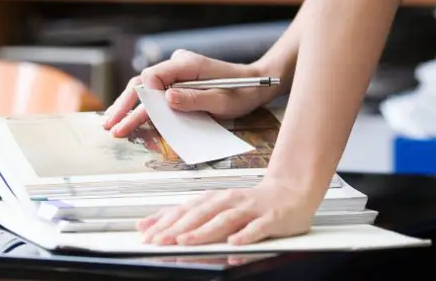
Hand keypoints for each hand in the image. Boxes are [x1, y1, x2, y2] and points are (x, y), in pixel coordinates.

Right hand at [102, 50, 278, 136]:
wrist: (256, 84)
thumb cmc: (242, 91)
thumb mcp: (222, 100)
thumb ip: (194, 99)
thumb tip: (166, 97)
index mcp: (186, 63)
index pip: (153, 76)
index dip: (143, 97)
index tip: (137, 117)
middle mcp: (178, 64)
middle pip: (144, 82)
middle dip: (126, 104)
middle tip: (111, 125)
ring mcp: (177, 73)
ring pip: (147, 89)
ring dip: (130, 107)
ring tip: (112, 125)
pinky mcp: (179, 83)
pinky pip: (157, 94)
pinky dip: (142, 107)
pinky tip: (128, 117)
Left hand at [137, 178, 313, 245]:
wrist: (290, 191)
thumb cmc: (252, 203)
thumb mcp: (220, 207)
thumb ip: (193, 217)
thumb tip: (158, 224)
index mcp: (216, 199)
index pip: (186, 209)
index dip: (165, 220)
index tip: (145, 232)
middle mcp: (230, 201)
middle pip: (201, 214)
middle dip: (178, 228)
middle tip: (159, 240)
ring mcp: (250, 209)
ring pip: (224, 220)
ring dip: (204, 230)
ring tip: (187, 241)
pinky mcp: (270, 218)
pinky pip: (256, 228)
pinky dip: (244, 236)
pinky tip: (234, 244)